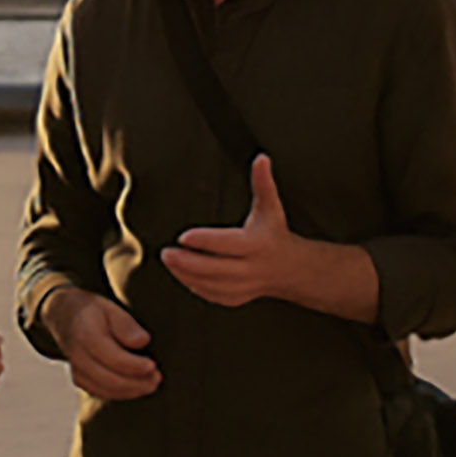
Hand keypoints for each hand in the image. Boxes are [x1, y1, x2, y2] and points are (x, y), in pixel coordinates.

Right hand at [41, 287, 159, 400]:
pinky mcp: (78, 379)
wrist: (63, 316)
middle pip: (109, 379)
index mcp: (86, 334)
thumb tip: (143, 341)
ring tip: (151, 384)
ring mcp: (75, 370)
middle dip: (136, 383)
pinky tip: (136, 388)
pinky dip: (120, 393)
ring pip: (105, 389)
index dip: (135, 366)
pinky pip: (100, 392)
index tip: (153, 366)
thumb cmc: (92, 311)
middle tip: (157, 379)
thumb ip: (125, 324)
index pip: (113, 358)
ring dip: (131, 391)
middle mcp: (77, 356)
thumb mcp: (110, 307)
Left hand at [161, 154, 310, 307]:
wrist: (290, 268)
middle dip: (188, 263)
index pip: (228, 244)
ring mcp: (245, 286)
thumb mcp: (270, 206)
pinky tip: (181, 274)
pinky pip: (212, 295)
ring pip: (212, 285)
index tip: (184, 236)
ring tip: (169, 261)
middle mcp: (253, 268)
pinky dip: (194, 286)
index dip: (205, 241)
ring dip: (186, 275)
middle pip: (216, 269)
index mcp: (258, 244)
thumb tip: (261, 158)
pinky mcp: (237, 298)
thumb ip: (263, 183)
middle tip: (166, 253)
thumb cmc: (274, 232)